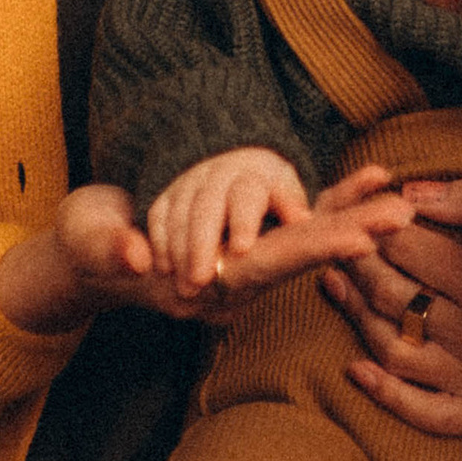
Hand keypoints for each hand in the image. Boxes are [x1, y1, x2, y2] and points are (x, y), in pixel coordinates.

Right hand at [0, 169, 410, 333]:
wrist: (90, 251)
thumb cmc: (86, 245)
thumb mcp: (89, 241)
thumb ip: (110, 247)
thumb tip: (132, 252)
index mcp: (203, 286)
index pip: (263, 269)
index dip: (309, 251)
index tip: (355, 239)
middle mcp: (235, 281)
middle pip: (300, 258)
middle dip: (352, 235)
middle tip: (403, 215)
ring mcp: (246, 261)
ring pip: (309, 241)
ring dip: (356, 219)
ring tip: (403, 200)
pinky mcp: (251, 238)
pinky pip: (301, 220)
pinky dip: (336, 202)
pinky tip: (373, 180)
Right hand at [144, 146, 311, 288]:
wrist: (236, 174)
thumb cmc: (272, 198)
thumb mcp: (289, 200)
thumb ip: (292, 209)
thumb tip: (302, 219)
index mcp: (257, 175)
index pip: (248, 194)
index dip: (244, 220)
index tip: (242, 249)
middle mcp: (221, 174)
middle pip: (207, 207)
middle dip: (202, 245)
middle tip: (201, 281)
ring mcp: (192, 182)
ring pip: (180, 213)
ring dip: (180, 250)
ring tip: (185, 286)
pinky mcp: (169, 194)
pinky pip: (158, 214)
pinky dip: (160, 242)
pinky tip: (165, 269)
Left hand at [319, 185, 461, 436]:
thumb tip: (418, 189)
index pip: (406, 245)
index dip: (376, 218)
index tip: (366, 201)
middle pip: (390, 295)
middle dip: (354, 260)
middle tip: (340, 237)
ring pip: (392, 350)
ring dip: (354, 314)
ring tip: (335, 282)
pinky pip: (421, 412)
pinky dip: (382, 391)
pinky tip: (356, 364)